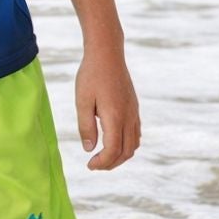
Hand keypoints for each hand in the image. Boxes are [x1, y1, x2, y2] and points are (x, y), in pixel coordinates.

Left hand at [72, 53, 139, 169]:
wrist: (107, 54)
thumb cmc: (91, 75)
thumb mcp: (82, 101)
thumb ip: (85, 126)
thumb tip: (89, 149)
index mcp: (115, 116)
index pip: (113, 150)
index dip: (102, 162)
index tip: (89, 165)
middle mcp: (129, 116)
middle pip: (127, 151)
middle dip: (112, 163)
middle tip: (94, 165)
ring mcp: (134, 112)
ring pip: (134, 144)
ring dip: (120, 156)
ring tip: (103, 157)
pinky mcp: (134, 107)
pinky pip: (136, 133)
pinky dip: (127, 144)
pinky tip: (113, 142)